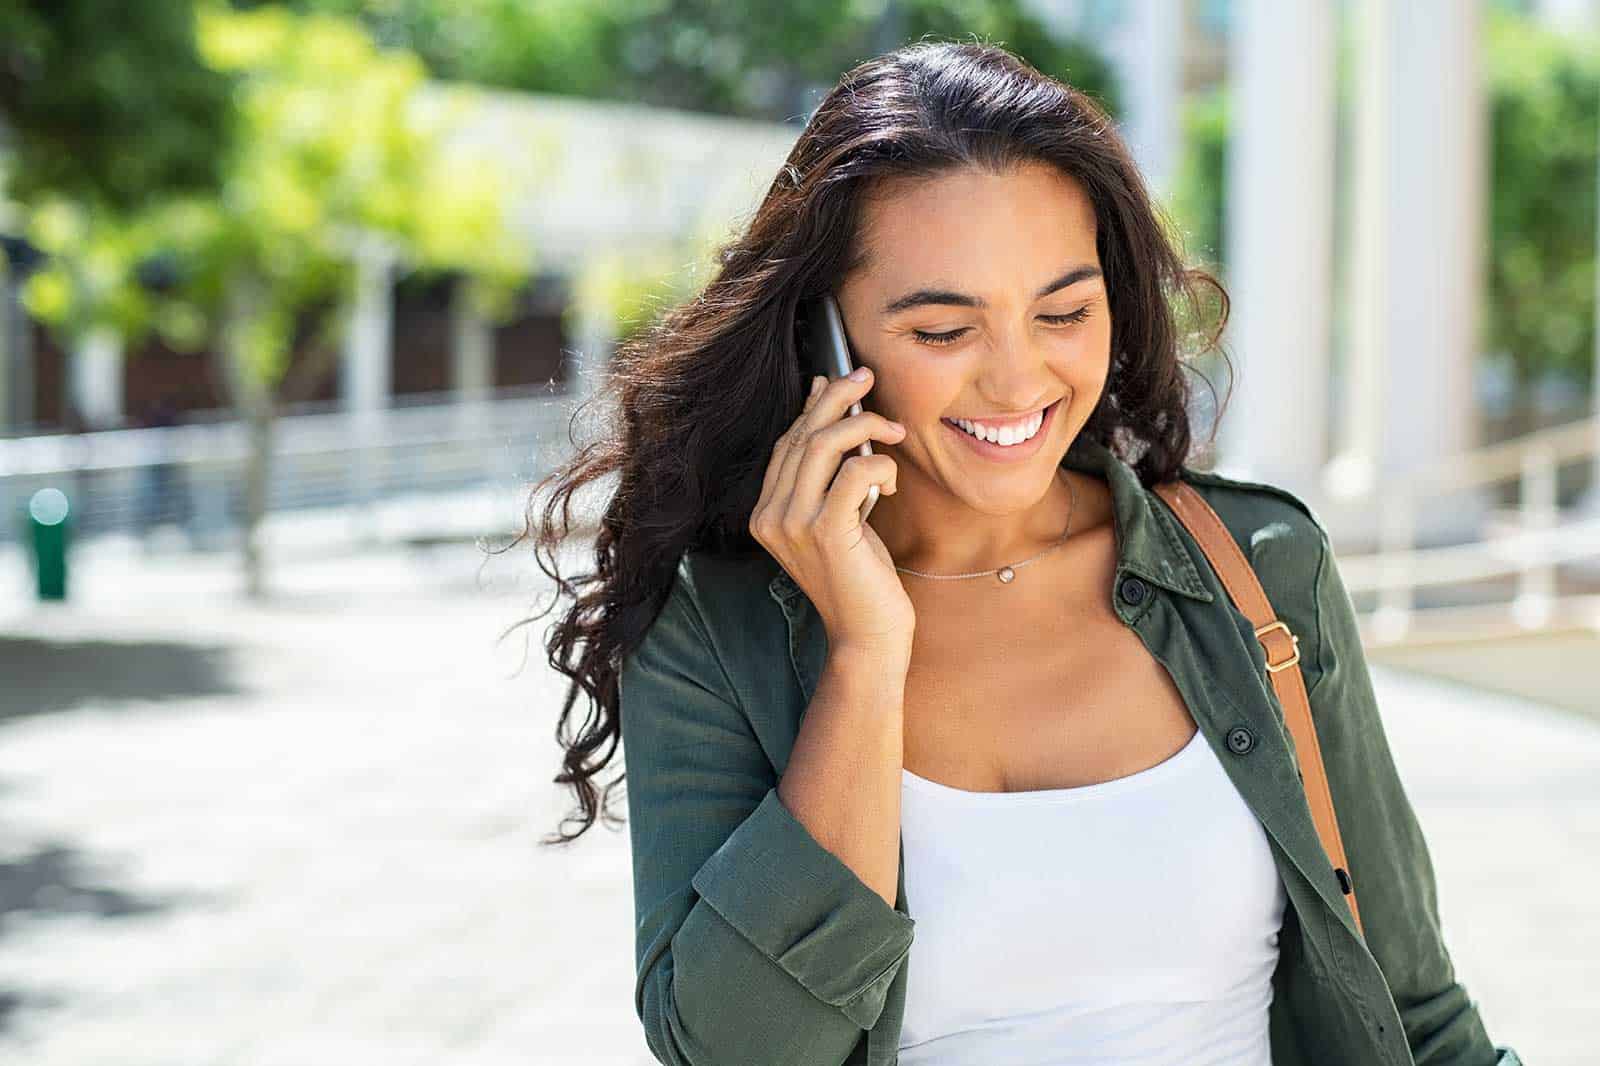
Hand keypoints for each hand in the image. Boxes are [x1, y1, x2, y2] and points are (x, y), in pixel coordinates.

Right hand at [749, 368, 915, 651]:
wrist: (867, 636)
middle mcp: (769, 515)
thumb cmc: (859, 576)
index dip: (815, 405)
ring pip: (822, 445)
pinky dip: (878, 465)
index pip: (787, 442)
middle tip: (869, 378)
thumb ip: (828, 471)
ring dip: (864, 426)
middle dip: (839, 397)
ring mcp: (792, 524)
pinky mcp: (824, 532)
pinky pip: (852, 472)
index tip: (845, 380)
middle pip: (802, 435)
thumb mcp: (839, 517)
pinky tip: (890, 483)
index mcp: (765, 512)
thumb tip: (825, 405)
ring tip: (894, 433)